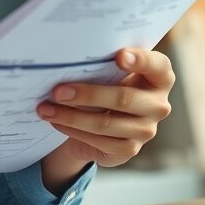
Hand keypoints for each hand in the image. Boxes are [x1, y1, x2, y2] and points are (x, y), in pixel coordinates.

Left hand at [38, 48, 174, 189]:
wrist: (101, 119)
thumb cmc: (106, 84)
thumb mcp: (110, 71)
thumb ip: (103, 64)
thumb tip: (66, 59)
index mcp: (159, 77)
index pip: (158, 66)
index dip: (141, 60)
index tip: (119, 56)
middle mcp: (158, 104)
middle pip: (124, 99)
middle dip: (87, 94)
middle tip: (58, 91)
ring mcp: (147, 130)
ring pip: (105, 123)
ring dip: (71, 116)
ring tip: (46, 108)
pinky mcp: (130, 149)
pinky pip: (99, 141)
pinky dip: (73, 130)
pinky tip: (56, 121)